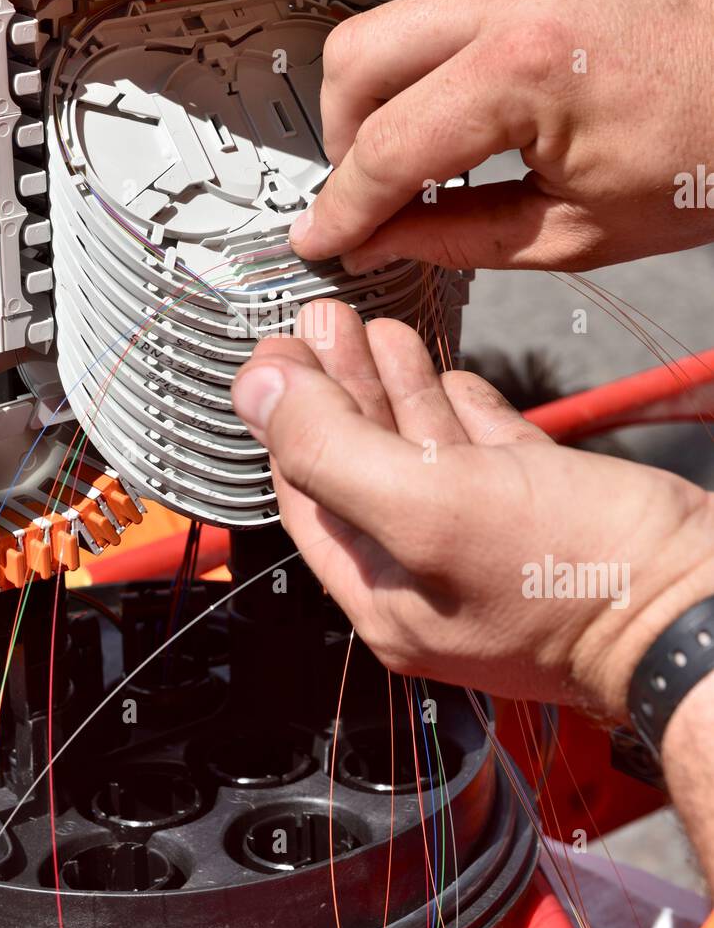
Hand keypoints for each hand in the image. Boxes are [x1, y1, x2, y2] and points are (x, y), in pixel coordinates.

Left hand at [231, 300, 713, 718]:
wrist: (702, 606)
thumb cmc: (578, 577)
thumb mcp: (429, 504)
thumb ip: (332, 448)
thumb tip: (257, 390)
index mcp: (385, 593)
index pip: (309, 493)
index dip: (286, 416)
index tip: (276, 350)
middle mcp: (429, 574)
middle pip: (360, 464)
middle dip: (336, 387)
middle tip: (319, 321)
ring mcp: (489, 544)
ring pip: (422, 453)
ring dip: (394, 386)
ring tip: (369, 326)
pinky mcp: (545, 515)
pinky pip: (484, 456)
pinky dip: (459, 410)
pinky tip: (445, 375)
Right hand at [289, 0, 713, 271]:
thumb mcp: (578, 231)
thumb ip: (456, 236)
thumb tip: (378, 239)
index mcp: (526, 69)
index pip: (389, 147)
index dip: (344, 207)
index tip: (321, 237)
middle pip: (358, 54)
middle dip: (346, 133)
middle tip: (371, 188)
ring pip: (409, 16)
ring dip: (406, 87)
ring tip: (446, 144)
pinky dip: (469, 44)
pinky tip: (510, 84)